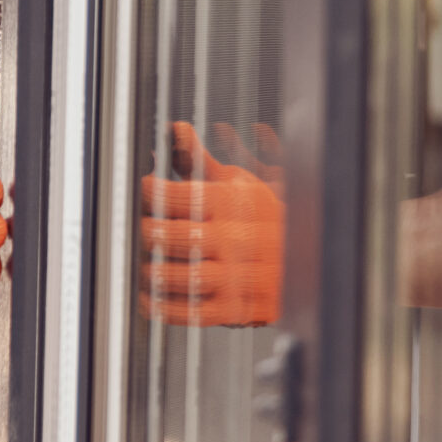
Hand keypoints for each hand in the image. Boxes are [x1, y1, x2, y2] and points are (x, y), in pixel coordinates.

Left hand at [138, 120, 283, 326]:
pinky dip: (165, 308)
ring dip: (150, 273)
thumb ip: (200, 160)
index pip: (176, 196)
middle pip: (173, 237)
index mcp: (231, 205)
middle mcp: (234, 239)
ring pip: (182, 276)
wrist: (313, 257)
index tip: (135, 193)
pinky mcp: (237, 308)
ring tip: (134, 265)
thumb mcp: (238, 183)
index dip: (147, 193)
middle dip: (143, 234)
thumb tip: (175, 130)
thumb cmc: (267, 216)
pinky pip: (195, 312)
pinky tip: (146, 299)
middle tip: (128, 230)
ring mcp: (237, 277)